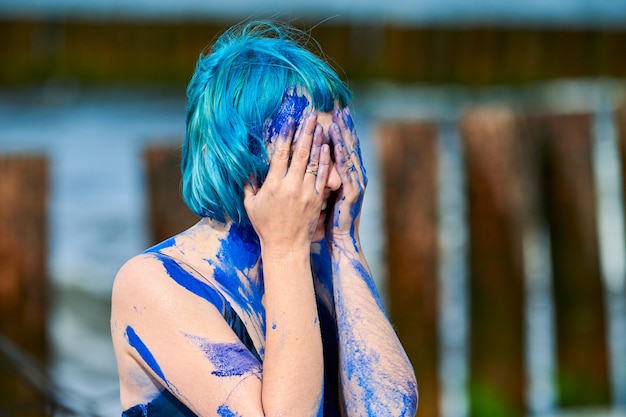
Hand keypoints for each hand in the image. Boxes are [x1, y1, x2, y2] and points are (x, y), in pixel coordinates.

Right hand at [244, 113, 330, 251]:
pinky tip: (327, 146)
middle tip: (311, 115)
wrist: (286, 245)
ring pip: (314, 161)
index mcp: (273, 185)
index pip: (280, 154)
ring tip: (320, 125)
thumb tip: (245, 166)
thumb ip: (248, 184)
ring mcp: (306, 192)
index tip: (289, 121)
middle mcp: (290, 186)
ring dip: (317, 141)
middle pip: (300, 153)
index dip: (285, 135)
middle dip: (306, 132)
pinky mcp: (317, 198)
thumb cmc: (266, 225)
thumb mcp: (251, 204)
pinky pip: (323, 175)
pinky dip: (325, 159)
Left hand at [327, 108, 367, 246]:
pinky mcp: (351, 193)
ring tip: (338, 120)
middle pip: (350, 146)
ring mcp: (355, 183)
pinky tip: (336, 145)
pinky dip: (341, 157)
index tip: (336, 113)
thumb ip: (320, 176)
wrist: (340, 238)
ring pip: (349, 156)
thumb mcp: (324, 193)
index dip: (341, 130)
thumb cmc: (329, 217)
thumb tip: (308, 161)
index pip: (344, 147)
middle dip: (345, 127)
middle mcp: (354, 176)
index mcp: (348, 175)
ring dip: (344, 137)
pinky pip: (345, 172)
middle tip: (340, 109)